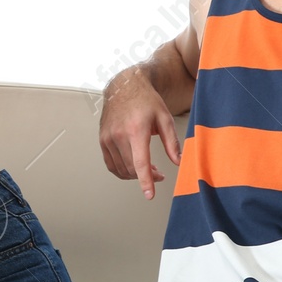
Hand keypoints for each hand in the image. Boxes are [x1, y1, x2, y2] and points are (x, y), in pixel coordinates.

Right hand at [99, 70, 182, 198]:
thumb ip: (172, 142)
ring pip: (121, 169)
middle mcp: (118, 135)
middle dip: (147, 177)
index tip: (149, 194)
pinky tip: (132, 167)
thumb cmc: (146, 101)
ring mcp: (108, 138)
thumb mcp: (164, 118)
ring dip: (135, 174)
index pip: (140, 162)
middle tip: (159, 174)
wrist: (124, 87)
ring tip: (147, 169)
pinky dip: (122, 171)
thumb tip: (179, 162)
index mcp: (136, 130)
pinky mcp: (102, 140)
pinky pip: (111, 164)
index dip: (146, 181)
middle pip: (132, 168)